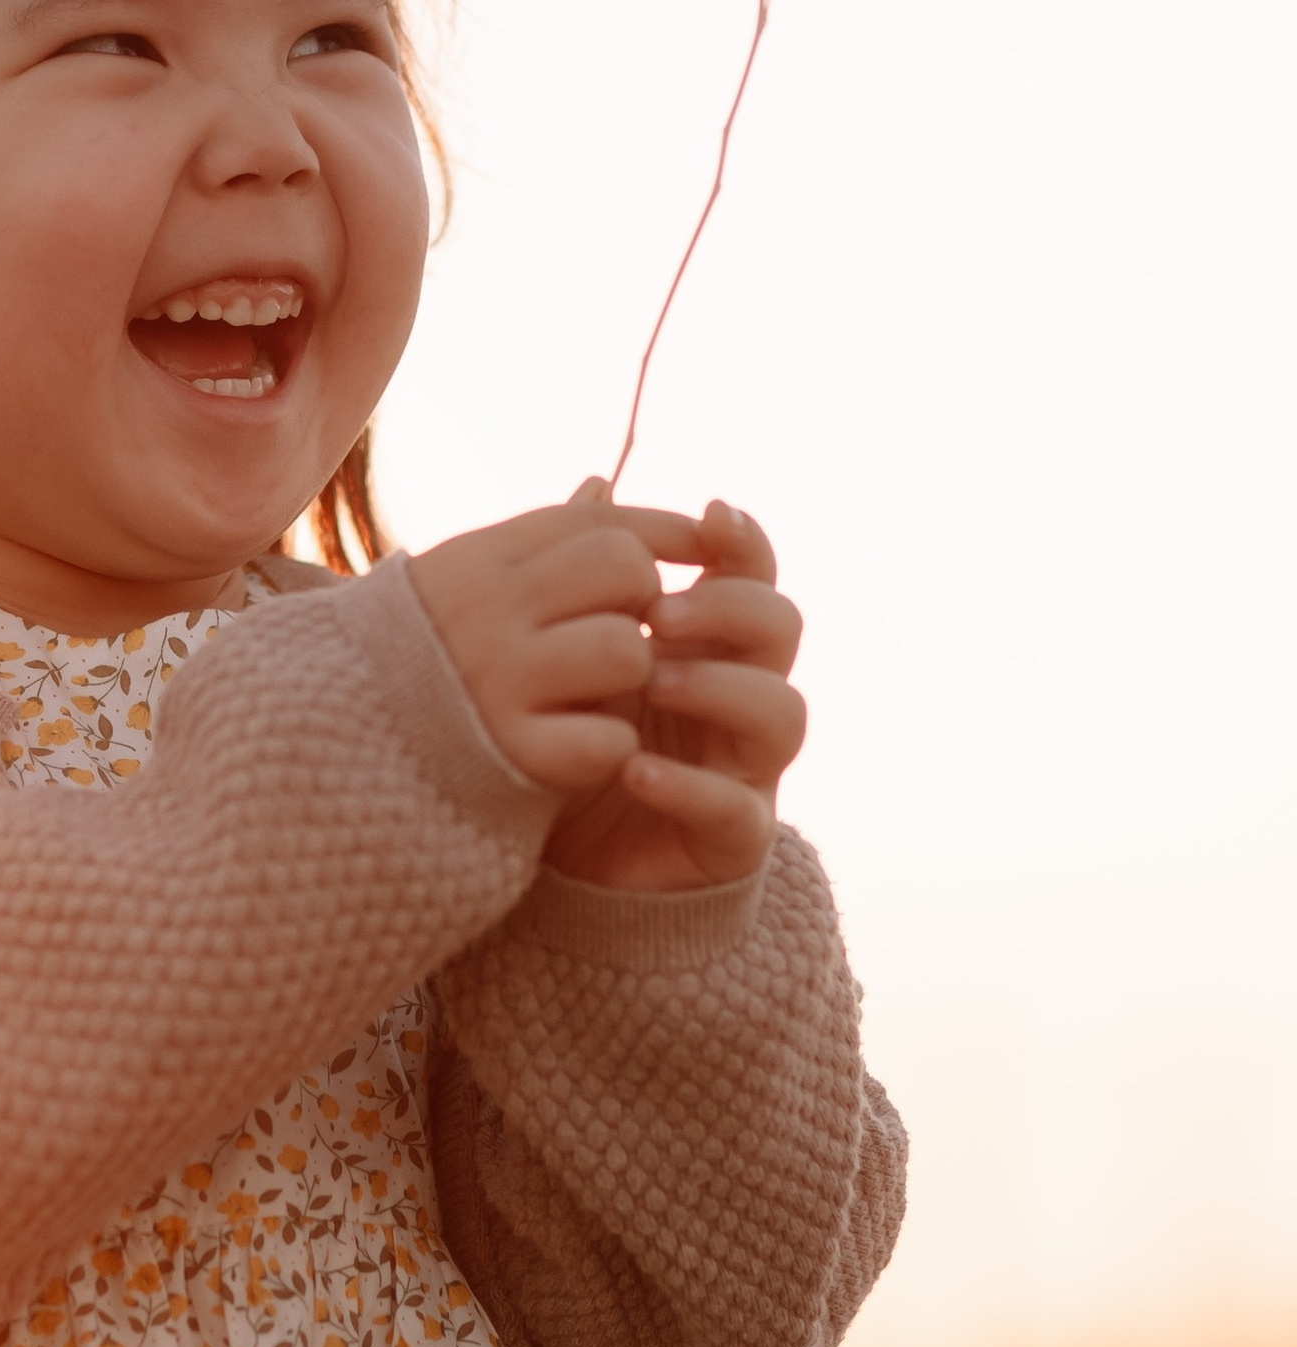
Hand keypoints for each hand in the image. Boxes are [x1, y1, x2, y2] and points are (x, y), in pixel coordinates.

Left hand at [409, 484, 804, 891]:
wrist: (561, 863)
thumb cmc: (578, 740)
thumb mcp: (572, 655)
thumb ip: (590, 579)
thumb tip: (593, 484)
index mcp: (711, 645)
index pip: (751, 579)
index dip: (744, 544)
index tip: (709, 514)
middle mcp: (741, 700)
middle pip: (782, 631)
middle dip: (729, 611)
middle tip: (660, 613)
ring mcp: (747, 770)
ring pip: (784, 715)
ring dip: (720, 688)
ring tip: (651, 680)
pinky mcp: (733, 839)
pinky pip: (738, 811)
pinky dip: (691, 786)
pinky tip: (636, 768)